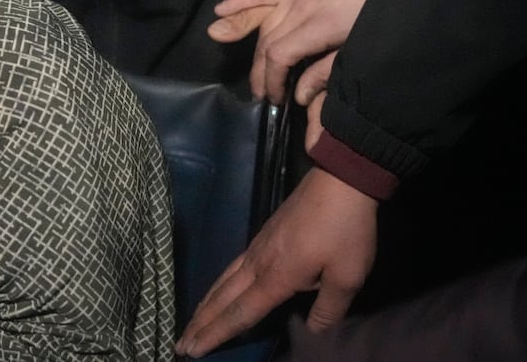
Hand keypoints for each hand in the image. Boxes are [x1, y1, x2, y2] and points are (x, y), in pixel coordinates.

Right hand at [176, 168, 378, 356]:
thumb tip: (311, 333)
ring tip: (192, 321)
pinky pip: (232, 268)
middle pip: (222, 298)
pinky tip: (220, 287)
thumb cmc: (345, 231)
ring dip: (205, 304)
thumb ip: (327, 310)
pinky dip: (218, 285)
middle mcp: (258, 263)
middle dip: (200, 323)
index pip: (240, 313)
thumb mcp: (347, 277)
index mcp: (275, 277)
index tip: (193, 352)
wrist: (339, 181)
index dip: (216, 335)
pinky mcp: (263, 236)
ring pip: (223, 280)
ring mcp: (257, 247)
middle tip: (179, 343)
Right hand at [208, 0, 394, 104]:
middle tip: (265, 95)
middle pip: (268, 43)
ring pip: (264, 24)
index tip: (276, 99)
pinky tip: (219, 10)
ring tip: (257, 74)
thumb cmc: (381, 13)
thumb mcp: (359, 48)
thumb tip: (298, 95)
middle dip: (262, 72)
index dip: (273, 80)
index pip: (279, 56)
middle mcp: (300, 6)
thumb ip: (326, 71)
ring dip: (255, 51)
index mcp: (318, 26)